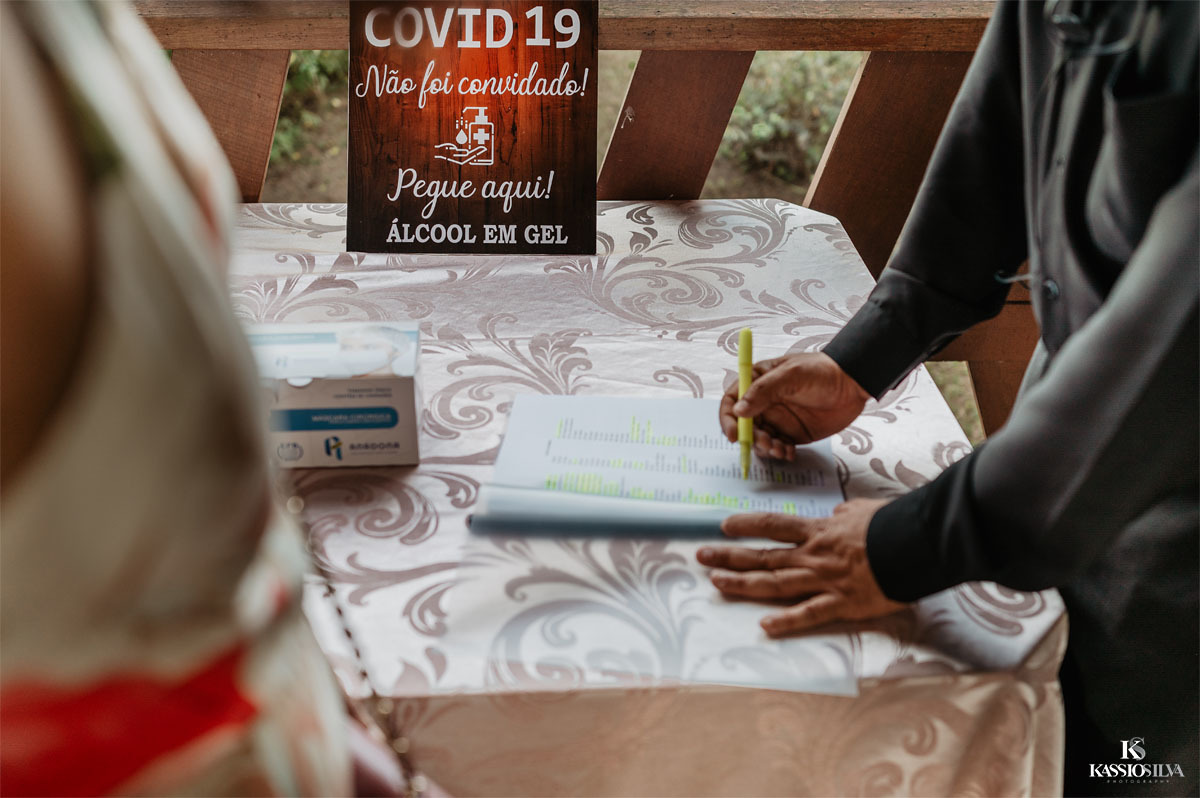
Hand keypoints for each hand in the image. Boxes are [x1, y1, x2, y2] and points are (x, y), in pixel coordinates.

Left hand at [696, 499, 903, 635]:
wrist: (915, 543)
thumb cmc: (893, 523)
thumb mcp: (862, 510)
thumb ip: (843, 515)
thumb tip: (835, 515)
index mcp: (818, 531)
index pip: (773, 525)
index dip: (746, 525)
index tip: (723, 526)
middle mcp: (812, 556)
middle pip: (763, 555)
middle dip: (729, 555)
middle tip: (701, 555)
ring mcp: (824, 580)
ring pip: (774, 583)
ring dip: (743, 583)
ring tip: (716, 582)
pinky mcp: (842, 603)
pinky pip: (809, 614)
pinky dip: (787, 621)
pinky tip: (764, 625)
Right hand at [719, 352, 868, 460]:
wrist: (854, 383)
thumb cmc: (822, 371)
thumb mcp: (791, 375)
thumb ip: (763, 391)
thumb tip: (738, 410)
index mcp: (758, 382)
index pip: (732, 400)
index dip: (728, 418)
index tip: (734, 434)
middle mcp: (764, 402)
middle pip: (743, 425)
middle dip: (751, 438)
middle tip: (766, 443)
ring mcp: (777, 419)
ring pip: (759, 439)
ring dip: (765, 448)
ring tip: (781, 449)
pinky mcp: (792, 433)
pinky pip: (777, 447)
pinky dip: (780, 452)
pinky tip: (790, 452)